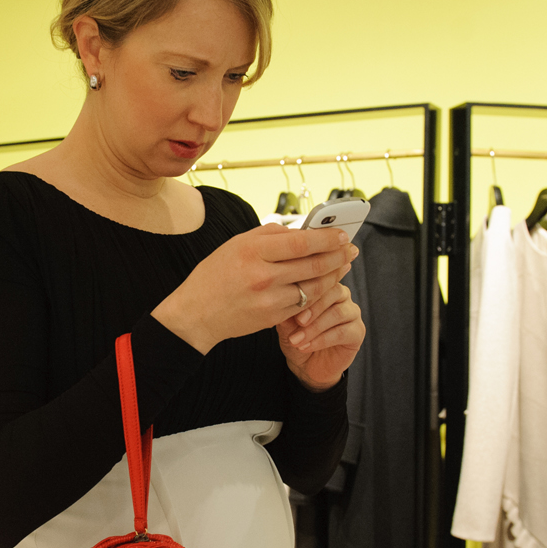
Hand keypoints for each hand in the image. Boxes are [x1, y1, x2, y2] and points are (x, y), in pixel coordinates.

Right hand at [152, 224, 353, 353]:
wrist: (196, 314)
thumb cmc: (215, 275)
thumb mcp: (236, 245)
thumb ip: (269, 235)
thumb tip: (302, 230)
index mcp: (252, 250)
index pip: (300, 242)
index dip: (326, 238)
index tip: (342, 234)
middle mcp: (262, 275)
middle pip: (312, 264)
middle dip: (337, 255)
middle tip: (350, 249)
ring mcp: (268, 299)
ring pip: (313, 286)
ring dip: (333, 275)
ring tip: (343, 265)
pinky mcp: (272, 317)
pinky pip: (304, 304)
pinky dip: (317, 293)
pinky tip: (324, 284)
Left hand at [276, 268, 364, 390]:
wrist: (306, 365)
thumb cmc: (296, 337)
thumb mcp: (285, 323)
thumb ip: (287, 310)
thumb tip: (281, 298)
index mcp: (324, 285)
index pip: (319, 278)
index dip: (305, 290)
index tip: (287, 302)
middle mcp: (341, 295)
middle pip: (332, 292)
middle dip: (312, 308)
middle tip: (297, 322)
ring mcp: (352, 312)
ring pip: (337, 313)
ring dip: (315, 328)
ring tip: (297, 340)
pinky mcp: (357, 332)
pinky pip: (342, 332)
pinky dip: (322, 340)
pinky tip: (306, 346)